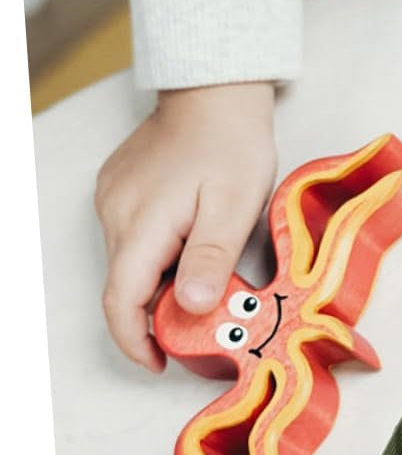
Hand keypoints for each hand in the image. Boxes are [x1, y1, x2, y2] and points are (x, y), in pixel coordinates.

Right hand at [94, 82, 276, 370]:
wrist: (217, 91)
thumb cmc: (232, 144)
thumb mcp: (233, 205)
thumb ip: (210, 257)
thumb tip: (188, 306)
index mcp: (140, 224)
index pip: (122, 301)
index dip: (137, 341)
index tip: (160, 363)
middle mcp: (115, 214)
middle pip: (125, 286)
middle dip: (156, 317)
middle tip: (200, 330)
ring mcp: (113, 200)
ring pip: (129, 264)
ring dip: (159, 286)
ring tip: (204, 290)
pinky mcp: (121, 190)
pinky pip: (133, 239)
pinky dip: (158, 258)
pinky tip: (192, 250)